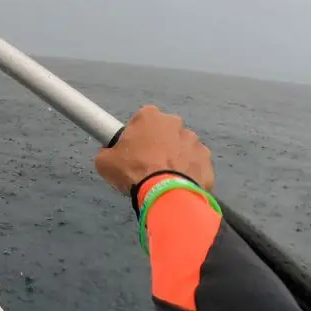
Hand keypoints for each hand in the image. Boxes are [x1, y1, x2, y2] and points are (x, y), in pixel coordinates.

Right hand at [94, 105, 214, 193]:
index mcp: (150, 116)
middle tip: (147, 165)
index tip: (131, 151)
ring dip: (175, 158)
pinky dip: (188, 173)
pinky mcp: (206, 160)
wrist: (165, 194)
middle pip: (164, 132)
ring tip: (164, 179)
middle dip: (158, 144)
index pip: (141, 119)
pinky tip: (178, 185)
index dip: (135, 135)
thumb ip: (109, 152)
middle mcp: (175, 123)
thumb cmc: (133, 171)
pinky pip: (195, 164)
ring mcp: (194, 141)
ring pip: (182, 148)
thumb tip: (112, 155)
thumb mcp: (104, 162)